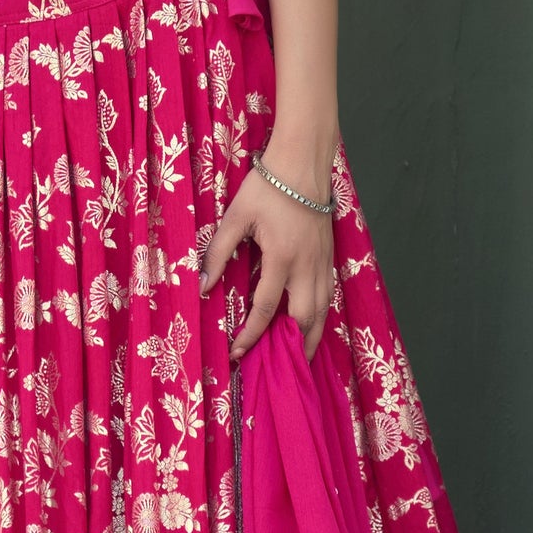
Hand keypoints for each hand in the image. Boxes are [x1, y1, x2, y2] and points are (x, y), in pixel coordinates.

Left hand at [198, 150, 336, 362]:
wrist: (302, 165)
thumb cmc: (266, 188)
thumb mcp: (235, 218)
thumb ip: (218, 253)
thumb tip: (203, 286)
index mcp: (281, 258)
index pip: (265, 309)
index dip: (251, 335)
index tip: (237, 352)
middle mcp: (307, 267)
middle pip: (305, 320)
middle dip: (293, 348)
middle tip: (278, 366)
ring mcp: (322, 263)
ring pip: (323, 311)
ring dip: (312, 337)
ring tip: (301, 357)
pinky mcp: (329, 257)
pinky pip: (329, 296)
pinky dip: (321, 316)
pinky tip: (313, 325)